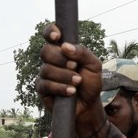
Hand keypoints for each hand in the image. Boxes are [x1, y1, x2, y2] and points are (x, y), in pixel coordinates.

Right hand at [35, 23, 106, 137]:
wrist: (89, 105)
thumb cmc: (90, 83)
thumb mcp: (94, 65)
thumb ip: (82, 53)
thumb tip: (65, 46)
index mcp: (63, 50)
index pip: (50, 34)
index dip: (50, 31)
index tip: (57, 36)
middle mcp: (51, 60)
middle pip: (46, 51)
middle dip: (60, 59)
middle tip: (75, 66)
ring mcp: (45, 74)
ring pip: (46, 69)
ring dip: (64, 75)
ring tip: (77, 82)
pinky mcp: (42, 89)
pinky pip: (46, 84)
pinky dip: (60, 87)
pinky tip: (71, 91)